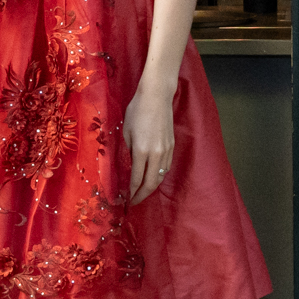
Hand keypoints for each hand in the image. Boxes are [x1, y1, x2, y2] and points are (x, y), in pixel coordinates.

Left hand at [123, 80, 175, 205]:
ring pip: (161, 176)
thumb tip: (128, 166)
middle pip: (151, 183)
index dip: (131, 192)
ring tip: (142, 191)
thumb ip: (128, 151)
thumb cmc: (137, 111)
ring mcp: (166, 150)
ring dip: (151, 186)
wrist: (156, 97)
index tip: (126, 199)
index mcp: (141, 151)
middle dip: (142, 195)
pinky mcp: (172, 146)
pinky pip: (166, 167)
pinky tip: (153, 176)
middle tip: (134, 201)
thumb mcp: (126, 131)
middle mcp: (156, 154)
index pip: (136, 178)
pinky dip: (159, 175)